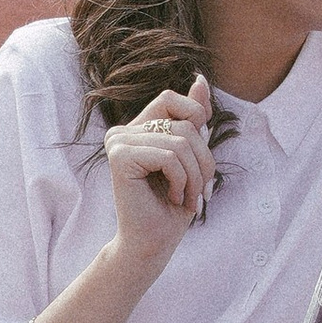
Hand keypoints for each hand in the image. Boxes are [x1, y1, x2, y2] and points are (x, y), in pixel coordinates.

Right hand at [101, 86, 215, 272]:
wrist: (152, 244)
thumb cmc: (171, 206)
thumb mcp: (192, 157)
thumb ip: (192, 118)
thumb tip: (199, 78)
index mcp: (136, 128)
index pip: (174, 100)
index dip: (197, 123)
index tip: (199, 165)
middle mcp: (122, 131)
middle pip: (184, 122)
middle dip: (204, 160)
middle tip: (199, 191)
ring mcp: (118, 142)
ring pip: (181, 141)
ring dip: (195, 177)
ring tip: (186, 199)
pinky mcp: (119, 157)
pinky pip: (169, 155)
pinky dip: (181, 181)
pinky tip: (171, 198)